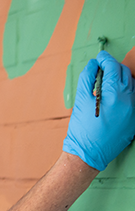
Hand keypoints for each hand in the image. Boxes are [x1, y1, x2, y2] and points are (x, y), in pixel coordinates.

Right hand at [63, 51, 134, 170]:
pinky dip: (126, 92)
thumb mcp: (80, 101)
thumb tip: (93, 65)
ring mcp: (134, 109)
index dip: (105, 59)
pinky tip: (114, 95)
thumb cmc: (82, 129)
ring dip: (121, 79)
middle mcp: (129, 100)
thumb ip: (87, 79)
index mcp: (114, 94)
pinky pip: (134, 98)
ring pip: (132, 84)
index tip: (100, 57)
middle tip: (102, 68)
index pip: (113, 67)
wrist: (89, 153)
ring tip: (108, 82)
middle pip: (125, 73)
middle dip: (113, 67)